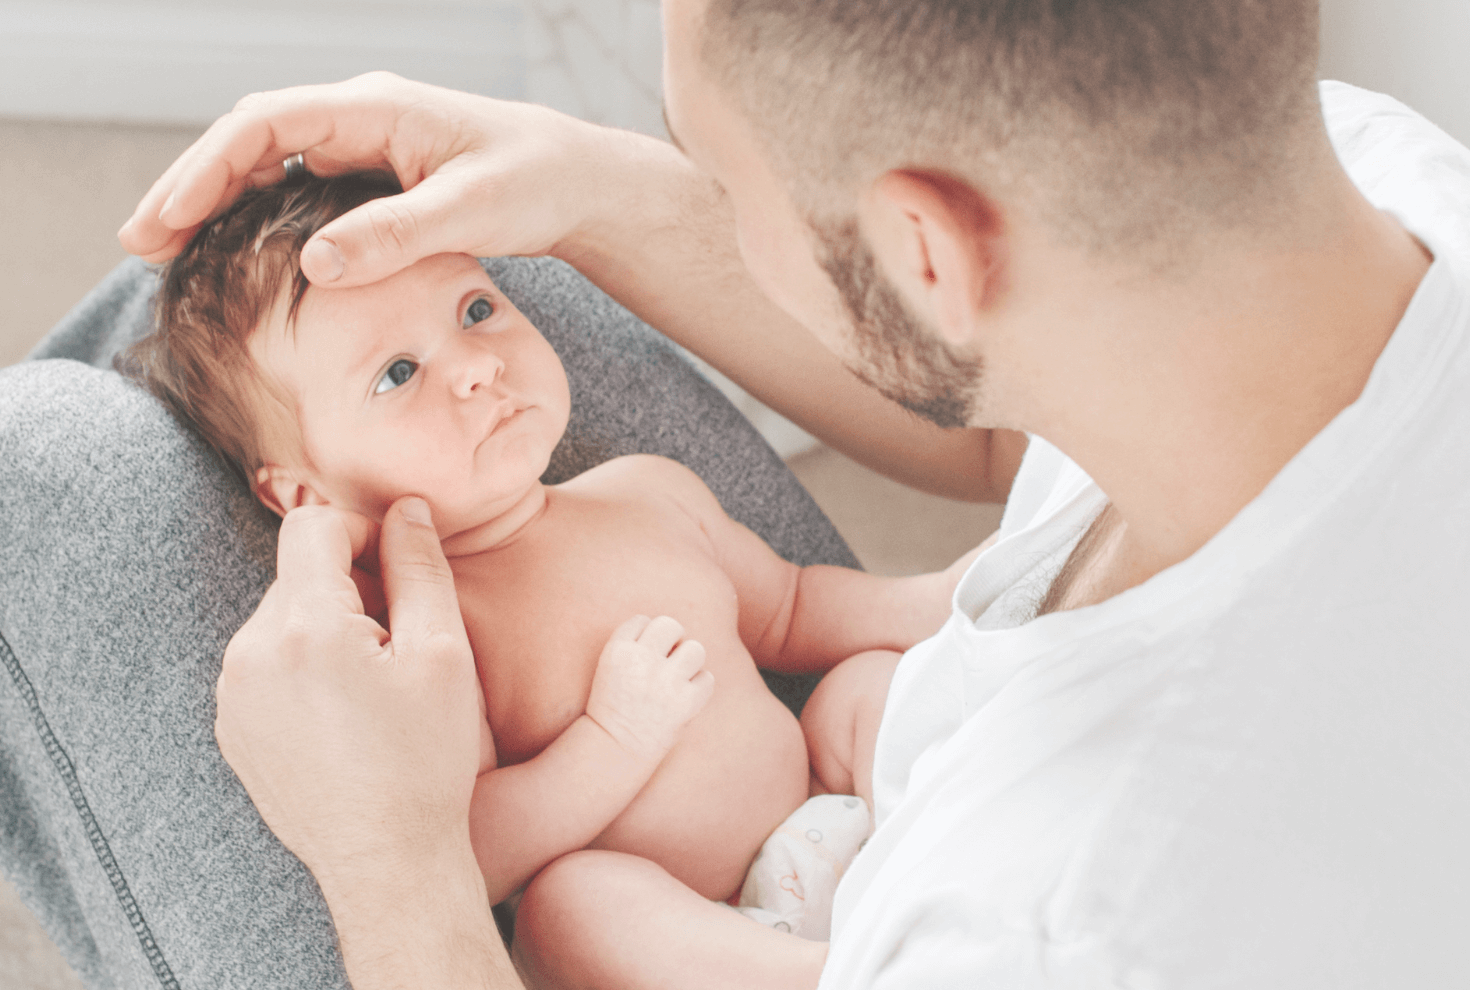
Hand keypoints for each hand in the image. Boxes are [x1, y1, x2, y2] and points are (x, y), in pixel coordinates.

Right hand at [117, 71, 641, 286]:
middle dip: (191, 187)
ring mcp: (362, 142)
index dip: (205, 170)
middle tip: (141, 246)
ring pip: (267, 162)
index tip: (164, 220)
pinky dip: (259, 215)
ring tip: (169, 253)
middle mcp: (358, 115)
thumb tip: (314, 265)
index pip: (264, 124)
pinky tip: (236, 254)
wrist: (576, 180)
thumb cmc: (534, 182)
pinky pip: (297, 185)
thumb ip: (396, 235)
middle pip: (249, 139)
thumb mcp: (471, 211)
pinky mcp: (373, 172)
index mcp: (374, 108)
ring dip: (217, 202)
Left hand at [214, 497, 483, 898]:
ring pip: (281, 618)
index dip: (362, 531)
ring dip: (325, 627)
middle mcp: (250, 654)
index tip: (399, 568)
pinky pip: (265, 664)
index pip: (313, 526)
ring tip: (372, 683)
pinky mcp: (231, 727)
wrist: (386, 860)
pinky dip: (302, 667)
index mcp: (305, 629)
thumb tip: (406, 508)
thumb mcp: (443, 653)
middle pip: (297, 574)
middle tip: (399, 638)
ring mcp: (232, 695)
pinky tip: (344, 711)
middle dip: (348, 586)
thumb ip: (421, 566)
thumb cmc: (424, 759)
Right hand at [584, 615, 714, 762]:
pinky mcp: (686, 703)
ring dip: (690, 661)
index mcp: (617, 650)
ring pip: (695, 648)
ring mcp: (665, 681)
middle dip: (672, 639)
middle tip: (667, 659)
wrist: (615, 749)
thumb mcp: (609, 668)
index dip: (646, 636)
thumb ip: (636, 645)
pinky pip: (707, 678)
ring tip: (678, 677)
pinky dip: (700, 687)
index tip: (644, 654)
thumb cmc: (614, 706)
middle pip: (670, 625)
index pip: (642, 620)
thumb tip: (675, 633)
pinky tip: (685, 696)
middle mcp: (641, 661)